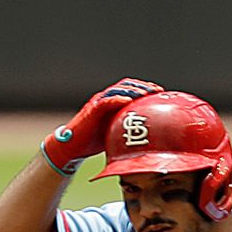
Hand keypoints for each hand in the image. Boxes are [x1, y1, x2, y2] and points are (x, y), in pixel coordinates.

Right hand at [42, 79, 163, 172]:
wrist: (72, 146)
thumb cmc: (93, 142)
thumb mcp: (115, 135)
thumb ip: (128, 131)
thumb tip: (149, 140)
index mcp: (112, 103)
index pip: (130, 89)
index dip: (144, 88)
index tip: (159, 93)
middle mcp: (105, 99)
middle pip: (126, 85)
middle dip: (142, 86)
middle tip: (156, 91)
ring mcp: (98, 103)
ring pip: (117, 90)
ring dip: (132, 90)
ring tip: (145, 93)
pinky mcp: (92, 109)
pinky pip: (106, 101)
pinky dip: (118, 99)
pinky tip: (128, 100)